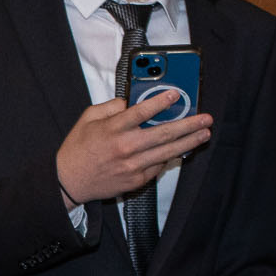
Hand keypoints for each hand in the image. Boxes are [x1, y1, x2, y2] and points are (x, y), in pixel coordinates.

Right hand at [55, 93, 213, 206]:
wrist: (69, 181)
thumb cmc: (78, 148)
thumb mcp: (87, 119)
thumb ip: (109, 107)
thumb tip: (130, 101)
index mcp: (112, 129)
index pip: (141, 112)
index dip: (160, 102)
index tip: (176, 95)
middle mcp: (125, 147)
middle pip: (163, 133)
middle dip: (188, 124)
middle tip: (205, 118)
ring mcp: (132, 166)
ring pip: (168, 152)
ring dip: (189, 142)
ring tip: (204, 134)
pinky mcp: (136, 180)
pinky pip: (159, 166)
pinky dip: (171, 157)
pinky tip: (183, 149)